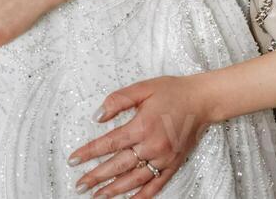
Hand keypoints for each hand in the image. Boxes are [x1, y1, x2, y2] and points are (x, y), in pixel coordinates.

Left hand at [69, 75, 212, 196]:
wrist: (202, 101)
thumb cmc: (172, 92)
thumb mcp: (142, 88)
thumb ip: (117, 100)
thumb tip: (97, 116)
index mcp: (142, 126)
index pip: (109, 143)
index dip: (89, 152)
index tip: (73, 159)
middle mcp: (152, 146)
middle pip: (118, 166)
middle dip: (96, 176)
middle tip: (80, 185)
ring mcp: (164, 158)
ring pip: (135, 179)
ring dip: (114, 189)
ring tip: (98, 196)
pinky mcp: (173, 164)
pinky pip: (156, 185)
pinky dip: (142, 195)